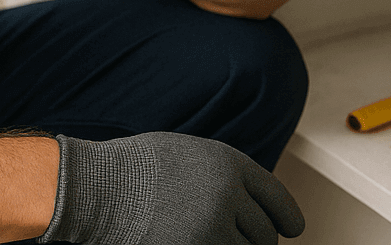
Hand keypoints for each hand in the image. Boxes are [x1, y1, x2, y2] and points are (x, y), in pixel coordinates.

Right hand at [35, 131, 304, 244]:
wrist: (97, 189)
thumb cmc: (135, 170)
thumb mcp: (187, 155)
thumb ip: (222, 175)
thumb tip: (250, 203)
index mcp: (228, 164)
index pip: (276, 197)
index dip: (288, 216)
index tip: (293, 228)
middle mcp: (227, 195)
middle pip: (265, 234)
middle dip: (260, 242)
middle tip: (248, 242)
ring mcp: (211, 228)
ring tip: (215, 238)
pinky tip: (204, 244)